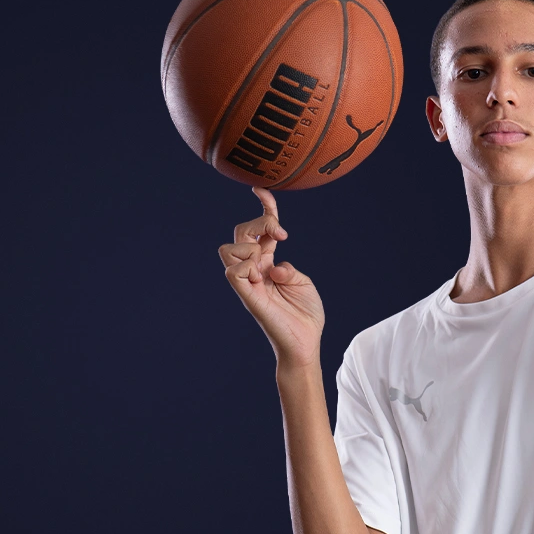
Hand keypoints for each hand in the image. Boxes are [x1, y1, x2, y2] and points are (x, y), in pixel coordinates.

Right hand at [218, 187, 323, 367]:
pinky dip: (245, 265)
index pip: (259, 229)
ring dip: (249, 244)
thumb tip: (271, 264)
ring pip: (228, 249)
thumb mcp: (302, 281)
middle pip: (241, 232)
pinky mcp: (247, 296)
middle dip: (260, 221)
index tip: (261, 190)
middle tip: (282, 234)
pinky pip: (232, 272)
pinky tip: (262, 272)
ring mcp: (248, 282)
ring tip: (267, 258)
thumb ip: (287, 266)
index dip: (262, 207)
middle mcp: (255, 269)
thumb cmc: (305, 315)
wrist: (305, 343)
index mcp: (269, 263)